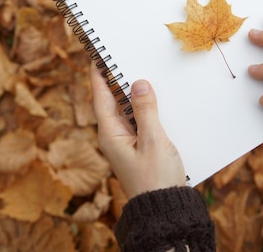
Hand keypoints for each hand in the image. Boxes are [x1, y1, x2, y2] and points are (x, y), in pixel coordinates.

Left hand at [90, 65, 185, 198]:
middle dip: (118, 79)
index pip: (100, 96)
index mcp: (110, 133)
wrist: (165, 210)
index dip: (98, 73)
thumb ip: (146, 110)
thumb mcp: (153, 141)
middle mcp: (115, 136)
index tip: (97, 53)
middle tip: (124, 54)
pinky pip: (139, 120)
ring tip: (141, 69)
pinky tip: (157, 98)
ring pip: (128, 110)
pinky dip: (146, 107)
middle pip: (113, 100)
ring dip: (134, 93)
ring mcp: (127, 142)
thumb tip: (138, 83)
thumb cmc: (157, 179)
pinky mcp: (140, 147)